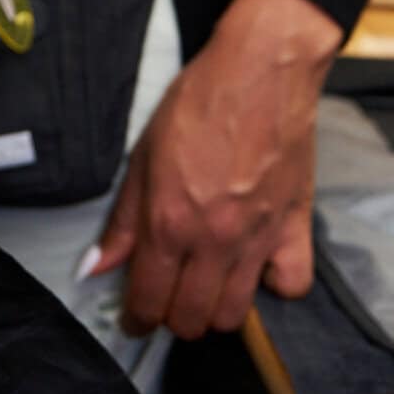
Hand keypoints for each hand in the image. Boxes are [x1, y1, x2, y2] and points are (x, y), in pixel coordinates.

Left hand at [92, 0, 335, 339]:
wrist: (260, 72)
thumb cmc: (197, 104)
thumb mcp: (142, 156)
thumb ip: (123, 221)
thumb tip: (97, 268)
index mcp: (169, 222)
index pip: (149, 301)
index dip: (138, 319)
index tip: (136, 320)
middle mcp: (213, 240)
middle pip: (192, 319)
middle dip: (173, 318)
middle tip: (168, 297)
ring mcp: (258, 238)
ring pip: (235, 314)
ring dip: (216, 311)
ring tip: (206, 287)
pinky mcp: (295, 227)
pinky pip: (291, 285)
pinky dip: (274, 286)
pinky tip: (257, 266)